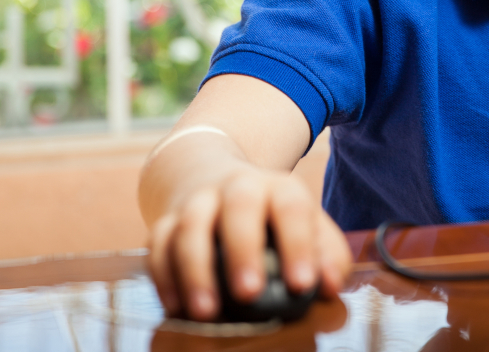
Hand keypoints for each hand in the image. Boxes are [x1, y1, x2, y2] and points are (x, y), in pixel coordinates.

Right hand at [146, 164, 351, 320]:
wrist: (212, 175)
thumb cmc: (270, 215)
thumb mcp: (305, 223)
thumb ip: (327, 253)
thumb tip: (331, 287)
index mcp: (278, 188)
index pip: (292, 208)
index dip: (299, 244)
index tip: (303, 285)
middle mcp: (237, 187)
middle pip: (239, 208)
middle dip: (243, 250)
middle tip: (250, 293)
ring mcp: (198, 202)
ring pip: (191, 226)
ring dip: (196, 270)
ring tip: (205, 312)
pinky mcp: (166, 220)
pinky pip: (157, 245)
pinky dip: (163, 276)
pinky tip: (175, 307)